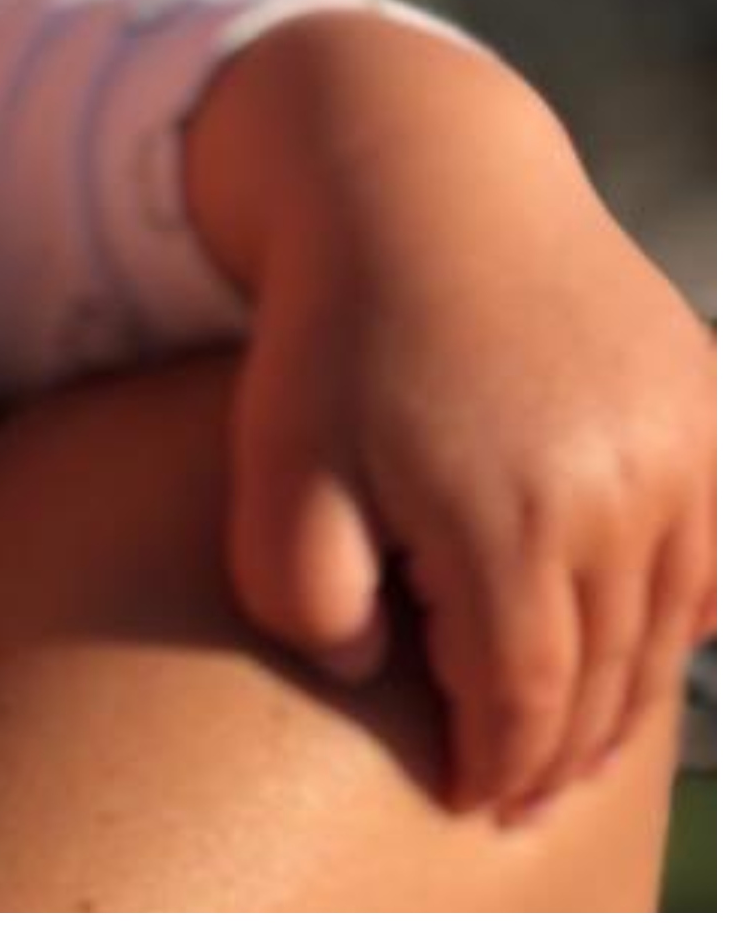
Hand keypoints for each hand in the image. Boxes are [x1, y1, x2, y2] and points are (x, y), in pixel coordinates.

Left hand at [195, 14, 715, 824]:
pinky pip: (715, 551)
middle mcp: (620, 492)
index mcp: (509, 517)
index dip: (500, 764)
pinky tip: (637, 647)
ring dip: (626, 696)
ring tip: (572, 745)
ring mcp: (681, 448)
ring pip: (670, 623)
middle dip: (563, 752)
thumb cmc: (330, 333)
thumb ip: (304, 593)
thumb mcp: (274, 466)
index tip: (468, 802)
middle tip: (519, 797)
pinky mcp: (706, 406)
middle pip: (607, 673)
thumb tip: (370, 673)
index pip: (525, 695)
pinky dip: (683, 614)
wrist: (421, 182)